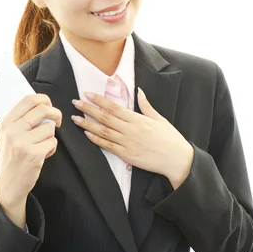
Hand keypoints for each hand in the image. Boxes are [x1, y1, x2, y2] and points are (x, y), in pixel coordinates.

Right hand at [0, 94, 61, 206]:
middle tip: (57, 120)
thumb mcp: (7, 135)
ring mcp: (22, 143)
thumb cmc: (12, 156)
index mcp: (6, 123)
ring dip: (51, 136)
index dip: (43, 98)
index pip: (28, 100)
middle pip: (43, 109)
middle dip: (55, 113)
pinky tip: (43, 154)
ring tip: (42, 144)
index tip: (49, 104)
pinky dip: (51, 148)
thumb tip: (41, 104)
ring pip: (50, 128)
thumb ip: (19, 120)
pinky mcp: (34, 155)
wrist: (9, 182)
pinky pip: (52, 142)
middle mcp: (12, 131)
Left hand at [71, 88, 193, 187]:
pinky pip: (108, 147)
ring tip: (75, 118)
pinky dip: (96, 140)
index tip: (87, 94)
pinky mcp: (127, 156)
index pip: (114, 107)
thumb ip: (146, 106)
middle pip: (105, 118)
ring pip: (103, 132)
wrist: (177, 160)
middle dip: (88, 109)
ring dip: (87, 125)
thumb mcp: (159, 119)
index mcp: (138, 119)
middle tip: (76, 103)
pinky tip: (87, 134)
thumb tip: (139, 91)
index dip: (99, 100)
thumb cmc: (170, 138)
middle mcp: (130, 130)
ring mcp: (127, 144)